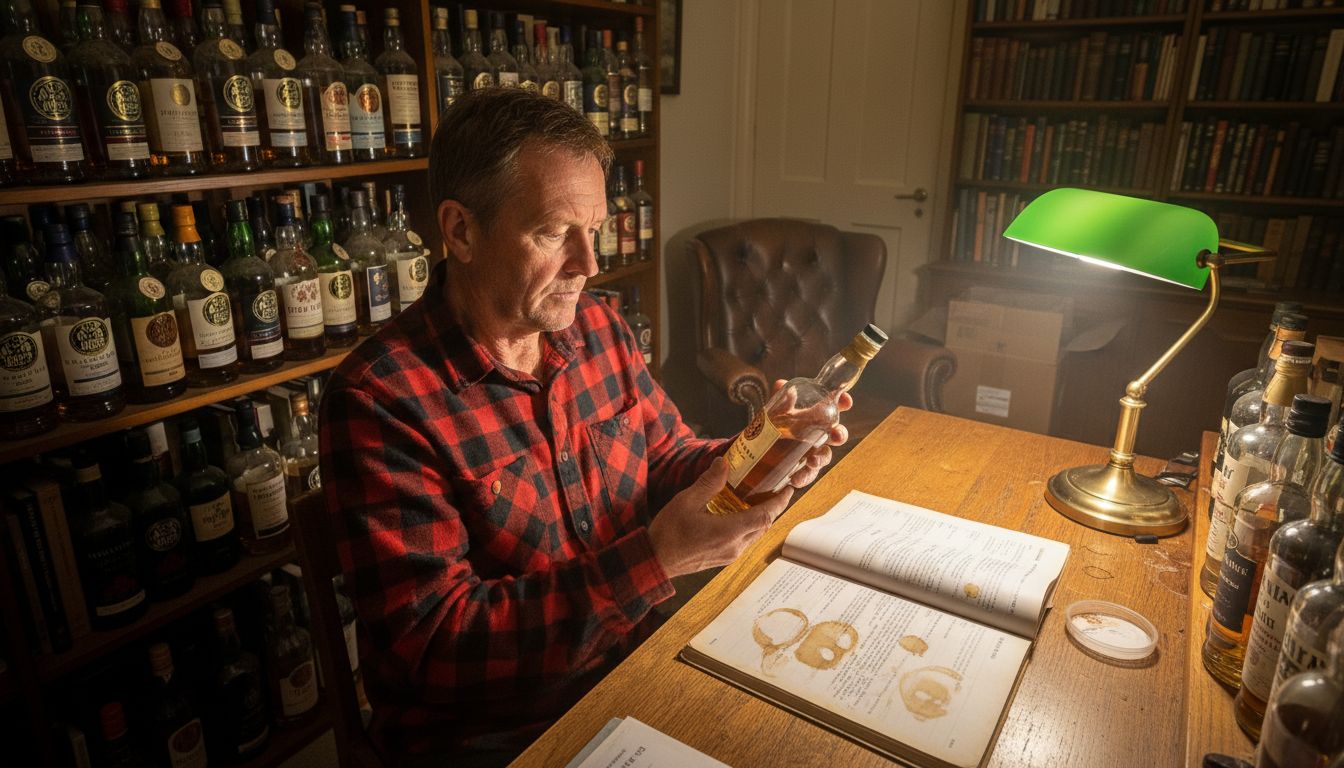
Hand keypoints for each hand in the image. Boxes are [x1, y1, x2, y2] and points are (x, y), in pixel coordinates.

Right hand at [647, 457, 793, 578]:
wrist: (655, 561)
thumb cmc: (669, 533)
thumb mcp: (686, 501)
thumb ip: (709, 483)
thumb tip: (724, 463)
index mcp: (729, 531)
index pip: (764, 516)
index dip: (779, 502)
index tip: (788, 489)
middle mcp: (735, 546)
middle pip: (764, 526)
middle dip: (773, 508)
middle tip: (775, 490)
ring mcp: (730, 555)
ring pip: (755, 535)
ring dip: (761, 518)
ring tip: (760, 500)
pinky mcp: (724, 558)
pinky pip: (745, 541)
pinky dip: (749, 526)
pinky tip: (740, 515)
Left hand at [770, 379, 851, 489]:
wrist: (759, 453)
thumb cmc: (774, 428)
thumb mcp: (774, 412)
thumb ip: (779, 400)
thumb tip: (782, 385)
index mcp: (816, 416)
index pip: (834, 407)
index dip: (843, 403)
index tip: (847, 401)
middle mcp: (818, 435)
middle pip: (836, 434)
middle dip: (840, 434)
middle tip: (837, 435)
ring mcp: (811, 453)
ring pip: (823, 456)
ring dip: (821, 459)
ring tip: (812, 461)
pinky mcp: (802, 470)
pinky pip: (807, 475)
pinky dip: (803, 477)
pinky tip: (794, 479)